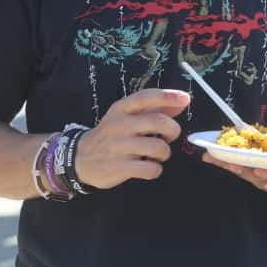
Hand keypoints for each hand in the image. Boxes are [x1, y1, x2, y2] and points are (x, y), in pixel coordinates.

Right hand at [75, 89, 190, 189]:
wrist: (81, 158)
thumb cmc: (112, 134)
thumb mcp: (127, 117)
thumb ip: (155, 108)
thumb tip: (182, 100)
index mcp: (121, 109)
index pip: (146, 97)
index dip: (168, 96)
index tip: (185, 99)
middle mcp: (119, 124)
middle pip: (158, 122)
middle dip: (173, 130)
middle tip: (169, 136)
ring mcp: (117, 146)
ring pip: (158, 147)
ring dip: (164, 153)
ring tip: (157, 154)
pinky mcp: (118, 167)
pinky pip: (150, 169)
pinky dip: (156, 169)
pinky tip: (149, 167)